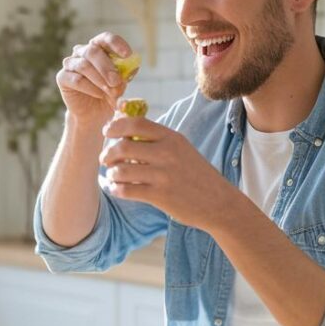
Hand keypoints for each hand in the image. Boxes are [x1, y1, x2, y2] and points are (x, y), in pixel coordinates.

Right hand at [55, 32, 139, 129]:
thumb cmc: (108, 94)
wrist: (94, 114)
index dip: (116, 43)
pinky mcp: (62, 77)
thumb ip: (125, 75)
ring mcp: (70, 63)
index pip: (105, 39)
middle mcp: (82, 52)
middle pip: (92, 51)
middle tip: (116, 81)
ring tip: (109, 91)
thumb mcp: (121, 84)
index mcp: (98, 48)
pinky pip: (76, 80)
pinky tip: (99, 94)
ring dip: (99, 79)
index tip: (127, 54)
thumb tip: (133, 67)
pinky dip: (90, 88)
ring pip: (84, 65)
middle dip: (106, 66)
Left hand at [99, 115, 239, 230]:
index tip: (107, 132)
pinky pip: (126, 190)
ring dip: (112, 174)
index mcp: (171, 137)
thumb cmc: (195, 174)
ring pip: (121, 170)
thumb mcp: (181, 148)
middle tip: (105, 159)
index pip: (135, 123)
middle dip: (108, 153)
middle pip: (123, 146)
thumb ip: (157, 139)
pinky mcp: (160, 196)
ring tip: (113, 177)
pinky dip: (116, 190)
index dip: (115, 126)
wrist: (218, 202)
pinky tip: (117, 189)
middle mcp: (167, 153)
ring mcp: (163, 175)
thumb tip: (124, 128)